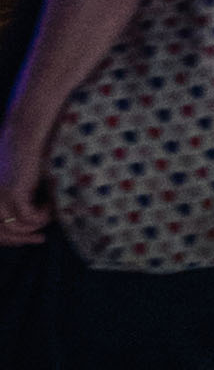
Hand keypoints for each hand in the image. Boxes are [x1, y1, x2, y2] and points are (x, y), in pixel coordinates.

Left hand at [0, 111, 50, 245]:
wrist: (28, 130)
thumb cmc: (29, 150)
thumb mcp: (21, 179)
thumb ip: (21, 196)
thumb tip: (32, 219)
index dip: (11, 238)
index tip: (32, 237)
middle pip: (1, 233)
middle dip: (22, 239)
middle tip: (41, 239)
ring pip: (17, 227)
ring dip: (37, 225)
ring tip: (50, 212)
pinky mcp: (14, 193)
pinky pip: (29, 218)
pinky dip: (43, 215)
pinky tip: (51, 204)